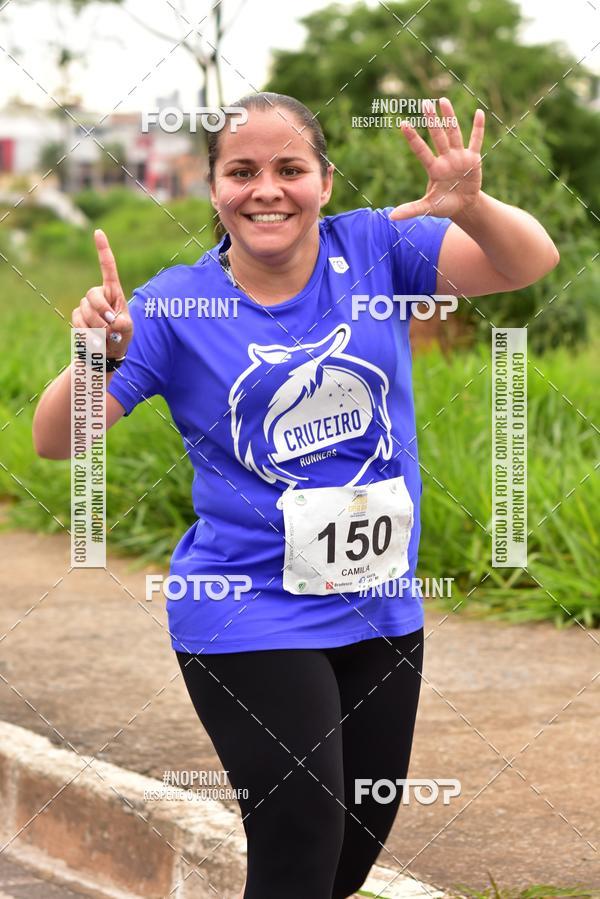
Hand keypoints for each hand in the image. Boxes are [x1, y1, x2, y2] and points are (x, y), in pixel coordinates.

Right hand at [71, 229, 132, 357]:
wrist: (105, 353)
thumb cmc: (121, 337)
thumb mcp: (127, 330)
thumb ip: (123, 325)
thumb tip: (112, 322)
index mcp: (114, 292)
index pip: (108, 268)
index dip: (103, 250)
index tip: (98, 231)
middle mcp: (99, 295)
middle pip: (92, 294)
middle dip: (100, 311)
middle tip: (109, 327)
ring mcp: (86, 305)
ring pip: (84, 310)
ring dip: (96, 326)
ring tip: (104, 336)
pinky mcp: (77, 316)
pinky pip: (77, 321)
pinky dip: (87, 333)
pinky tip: (94, 339)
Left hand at [389, 97, 484, 220]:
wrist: (463, 206)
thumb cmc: (443, 205)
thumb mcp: (428, 208)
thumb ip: (411, 209)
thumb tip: (391, 217)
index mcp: (434, 169)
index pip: (421, 151)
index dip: (413, 138)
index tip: (403, 124)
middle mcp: (445, 159)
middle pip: (438, 136)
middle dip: (432, 121)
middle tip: (424, 103)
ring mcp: (459, 157)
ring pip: (454, 134)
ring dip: (450, 118)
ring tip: (443, 100)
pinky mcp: (473, 159)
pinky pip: (476, 141)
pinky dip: (478, 128)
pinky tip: (479, 113)